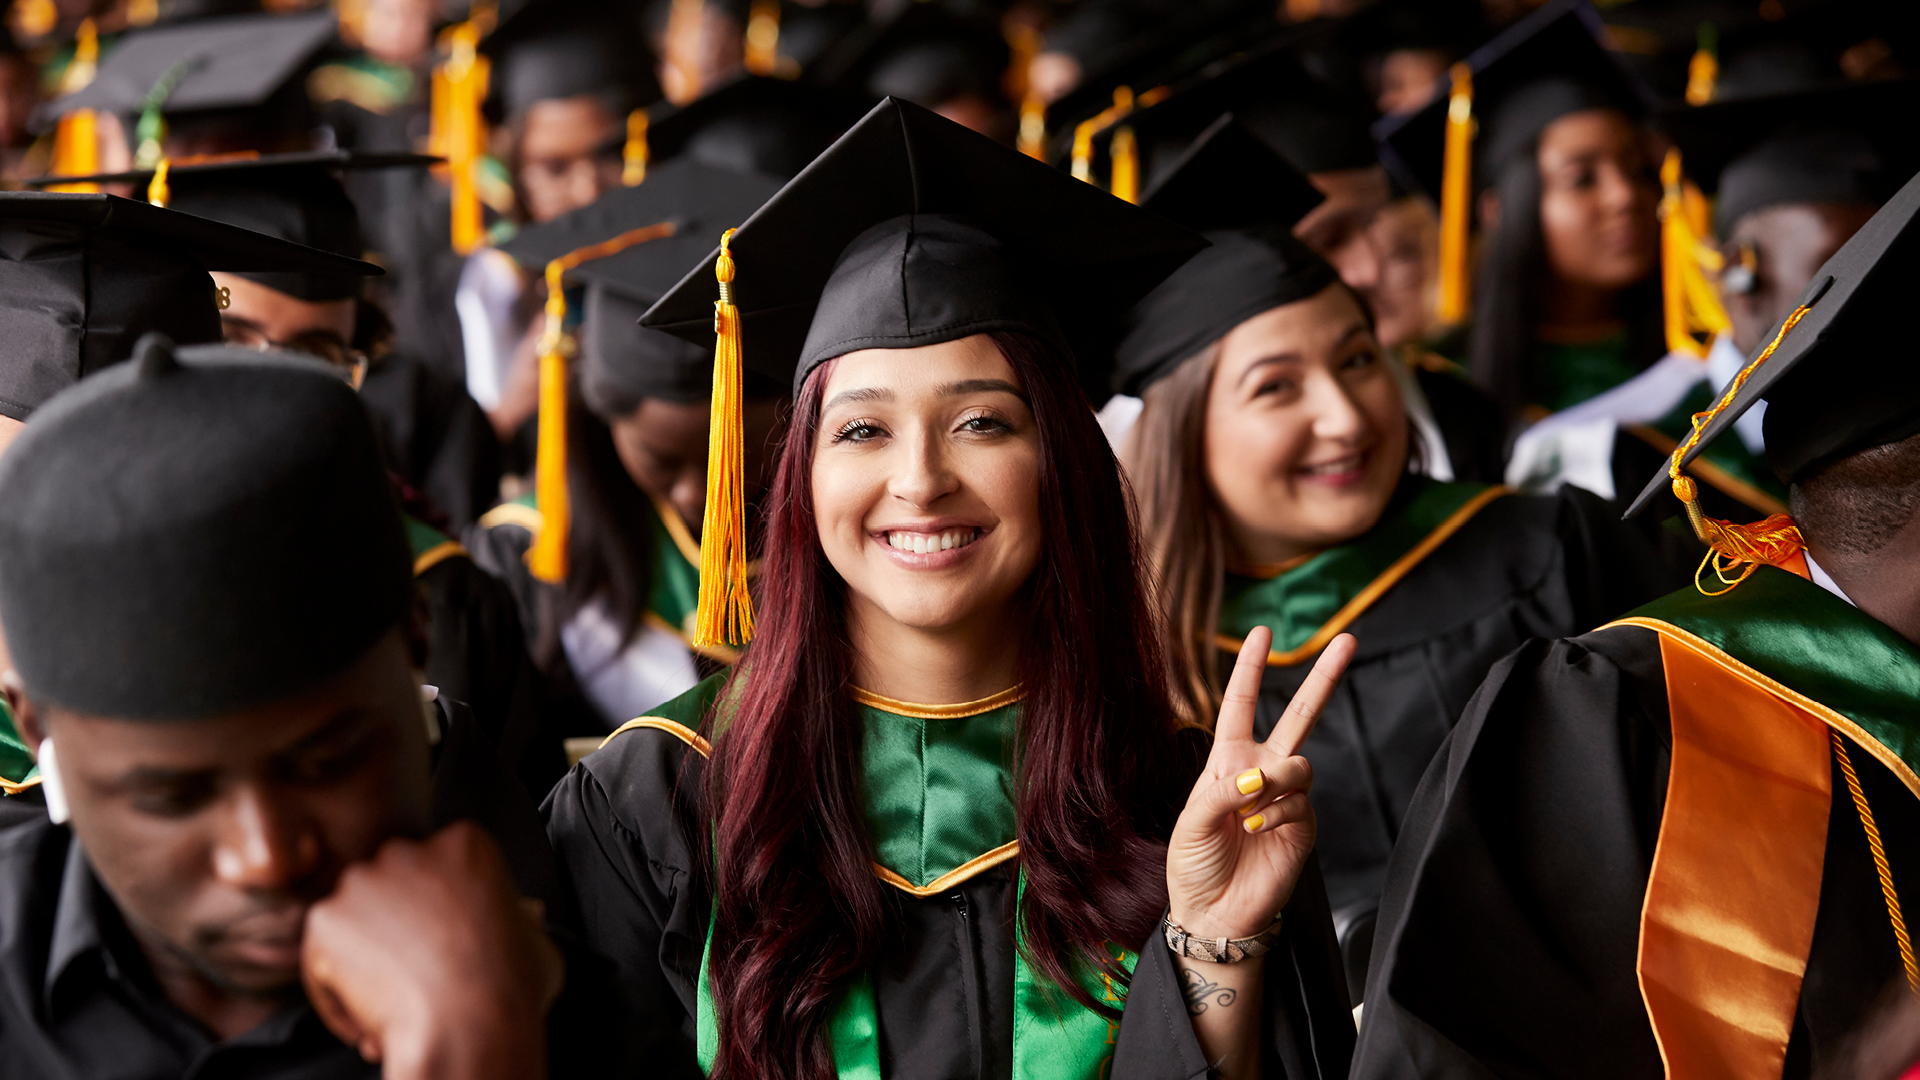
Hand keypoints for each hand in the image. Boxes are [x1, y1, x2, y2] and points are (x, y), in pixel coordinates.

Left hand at [301, 821, 563, 1079]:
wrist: (469, 1026)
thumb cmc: (508, 988)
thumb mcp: (535, 937)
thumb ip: (514, 919)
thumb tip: (517, 927)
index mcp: (466, 844)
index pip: (442, 864)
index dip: (444, 908)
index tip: (448, 938)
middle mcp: (409, 850)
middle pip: (395, 883)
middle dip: (400, 923)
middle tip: (418, 968)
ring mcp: (361, 882)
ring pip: (355, 917)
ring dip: (367, 955)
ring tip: (393, 1000)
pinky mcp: (324, 919)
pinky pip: (322, 956)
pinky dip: (337, 990)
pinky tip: (370, 1016)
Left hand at [1166, 628, 1354, 939]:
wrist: (1214, 913)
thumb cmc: (1194, 864)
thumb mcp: (1191, 821)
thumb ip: (1221, 792)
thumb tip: (1258, 776)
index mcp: (1227, 761)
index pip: (1240, 704)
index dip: (1250, 669)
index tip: (1263, 632)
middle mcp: (1261, 772)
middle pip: (1300, 715)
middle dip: (1324, 677)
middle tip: (1348, 639)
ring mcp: (1286, 798)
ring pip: (1300, 763)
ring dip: (1273, 781)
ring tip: (1249, 811)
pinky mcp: (1304, 825)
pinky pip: (1300, 801)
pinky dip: (1276, 813)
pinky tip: (1258, 831)